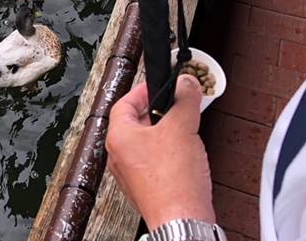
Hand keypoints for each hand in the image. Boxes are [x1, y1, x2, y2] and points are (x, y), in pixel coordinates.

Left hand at [106, 75, 214, 228]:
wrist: (182, 221)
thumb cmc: (173, 181)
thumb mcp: (182, 127)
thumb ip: (185, 100)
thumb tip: (187, 84)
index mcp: (118, 137)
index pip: (124, 102)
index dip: (143, 90)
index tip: (159, 86)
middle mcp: (119, 156)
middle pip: (136, 122)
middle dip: (158, 111)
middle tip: (176, 106)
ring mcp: (131, 175)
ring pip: (146, 143)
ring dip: (165, 133)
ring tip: (184, 129)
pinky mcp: (146, 188)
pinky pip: (153, 162)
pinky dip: (168, 153)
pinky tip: (185, 155)